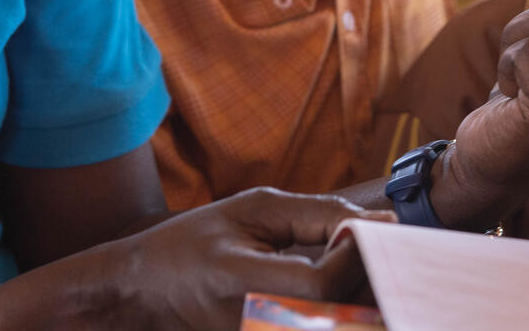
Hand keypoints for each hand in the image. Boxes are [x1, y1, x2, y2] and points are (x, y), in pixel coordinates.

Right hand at [91, 187, 367, 329]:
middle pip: (339, 319)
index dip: (354, 257)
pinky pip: (322, 330)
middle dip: (370, 279)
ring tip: (359, 267)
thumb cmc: (198, 242)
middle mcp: (251, 323)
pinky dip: (342, 314)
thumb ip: (318, 215)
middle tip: (378, 249)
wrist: (146, 290)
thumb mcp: (252, 209)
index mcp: (237, 280)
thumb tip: (382, 224)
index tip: (366, 230)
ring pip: (338, 330)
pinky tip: (342, 291)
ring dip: (362, 298)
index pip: (320, 286)